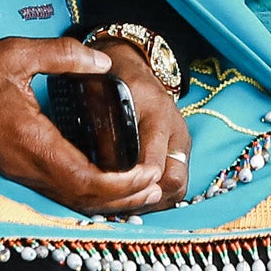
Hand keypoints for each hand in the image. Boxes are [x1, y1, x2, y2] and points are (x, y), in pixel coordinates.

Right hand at [0, 35, 177, 214]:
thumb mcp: (18, 54)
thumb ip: (64, 56)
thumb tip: (103, 63)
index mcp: (35, 143)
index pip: (85, 179)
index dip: (121, 182)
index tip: (148, 171)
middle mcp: (31, 168)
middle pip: (85, 200)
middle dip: (124, 199)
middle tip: (156, 187)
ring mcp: (24, 174)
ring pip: (73, 202)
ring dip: (110, 202)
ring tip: (142, 192)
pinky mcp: (21, 172)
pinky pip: (61, 193)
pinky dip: (90, 196)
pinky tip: (109, 187)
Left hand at [93, 35, 191, 211]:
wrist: (136, 63)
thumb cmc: (117, 77)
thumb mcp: (107, 92)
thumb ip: (101, 121)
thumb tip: (90, 157)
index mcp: (158, 116)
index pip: (155, 163)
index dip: (137, 184)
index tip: (116, 192)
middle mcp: (176, 132)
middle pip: (174, 182)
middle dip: (148, 198)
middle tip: (120, 206)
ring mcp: (181, 143)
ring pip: (177, 187)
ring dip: (154, 201)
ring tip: (126, 206)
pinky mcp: (179, 150)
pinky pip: (176, 182)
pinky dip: (157, 195)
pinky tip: (134, 198)